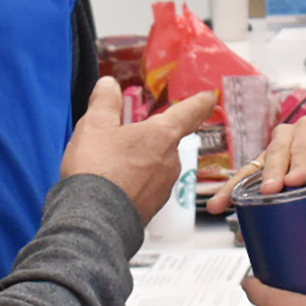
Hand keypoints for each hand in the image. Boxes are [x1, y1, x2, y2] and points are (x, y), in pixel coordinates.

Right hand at [61, 78, 216, 222]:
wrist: (94, 220)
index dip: (200, 102)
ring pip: (154, 164)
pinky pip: (146, 186)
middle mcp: (171, 160)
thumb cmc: (98, 170)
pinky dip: (133, 182)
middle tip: (119, 138)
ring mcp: (164, 187)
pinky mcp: (153, 207)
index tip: (210, 97)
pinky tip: (112, 185)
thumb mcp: (95, 126)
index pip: (189, 112)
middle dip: (146, 137)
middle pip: (164, 140)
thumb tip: (109, 85)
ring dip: (138, 160)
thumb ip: (105, 102)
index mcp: (162, 135)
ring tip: (108, 165)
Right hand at [205, 115, 305, 217]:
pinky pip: (245, 179)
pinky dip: (232, 193)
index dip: (299, 161)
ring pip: (253, 166)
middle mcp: (285, 137)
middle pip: (277, 153)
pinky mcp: (260, 169)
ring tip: (224, 203)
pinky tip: (220, 207)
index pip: (304, 144)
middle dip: (272, 172)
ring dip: (238, 185)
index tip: (296, 180)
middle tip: (271, 190)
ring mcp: (269, 152)